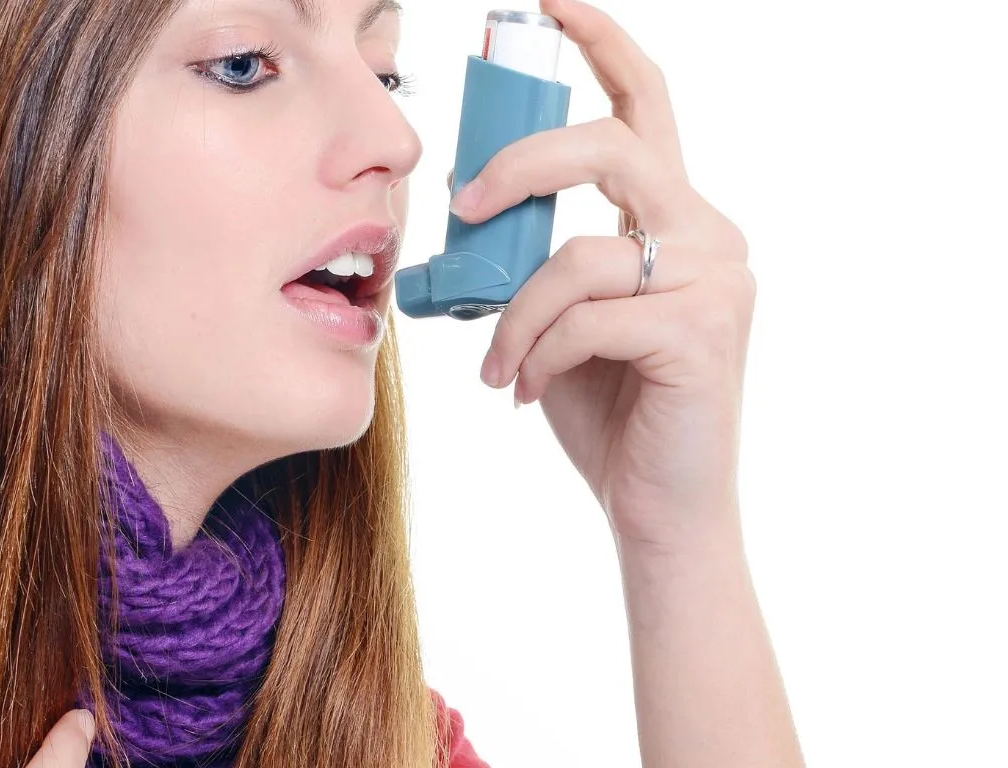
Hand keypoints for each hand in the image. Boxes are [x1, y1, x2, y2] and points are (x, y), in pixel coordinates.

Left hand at [453, 0, 754, 546]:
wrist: (656, 506)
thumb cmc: (604, 405)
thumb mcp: (556, 313)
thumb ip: (534, 256)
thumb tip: (467, 210)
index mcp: (671, 215)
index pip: (642, 103)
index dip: (600, 43)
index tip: (547, 3)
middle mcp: (708, 230)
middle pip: (610, 146)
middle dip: (522, 164)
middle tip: (464, 204)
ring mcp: (717, 277)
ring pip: (579, 255)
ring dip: (514, 315)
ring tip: (497, 369)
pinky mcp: (704, 330)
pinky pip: (586, 318)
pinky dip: (538, 354)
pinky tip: (525, 391)